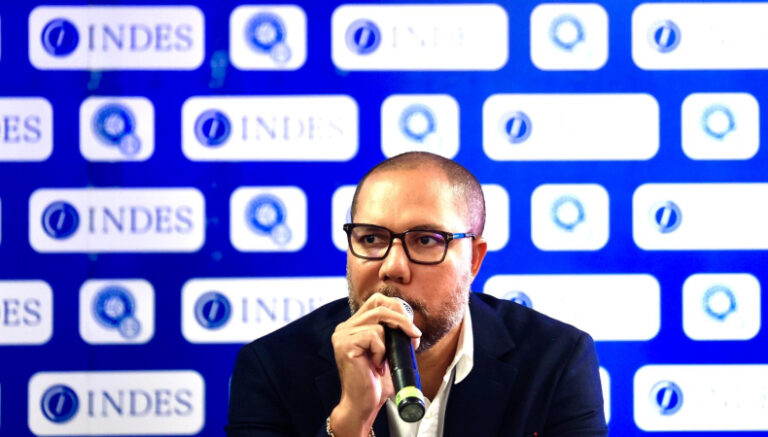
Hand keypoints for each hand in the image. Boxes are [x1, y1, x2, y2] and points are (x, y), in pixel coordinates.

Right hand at [329, 293, 421, 436]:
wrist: (363, 404)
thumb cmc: (375, 381)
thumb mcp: (387, 351)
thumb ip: (392, 333)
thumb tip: (411, 323)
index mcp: (353, 326)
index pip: (376, 301)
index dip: (397, 309)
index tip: (411, 328)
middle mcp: (345, 327)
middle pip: (379, 305)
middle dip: (402, 319)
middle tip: (414, 336)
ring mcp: (342, 335)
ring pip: (378, 321)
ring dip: (390, 342)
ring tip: (385, 361)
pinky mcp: (345, 345)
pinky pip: (374, 336)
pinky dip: (381, 351)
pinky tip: (376, 365)